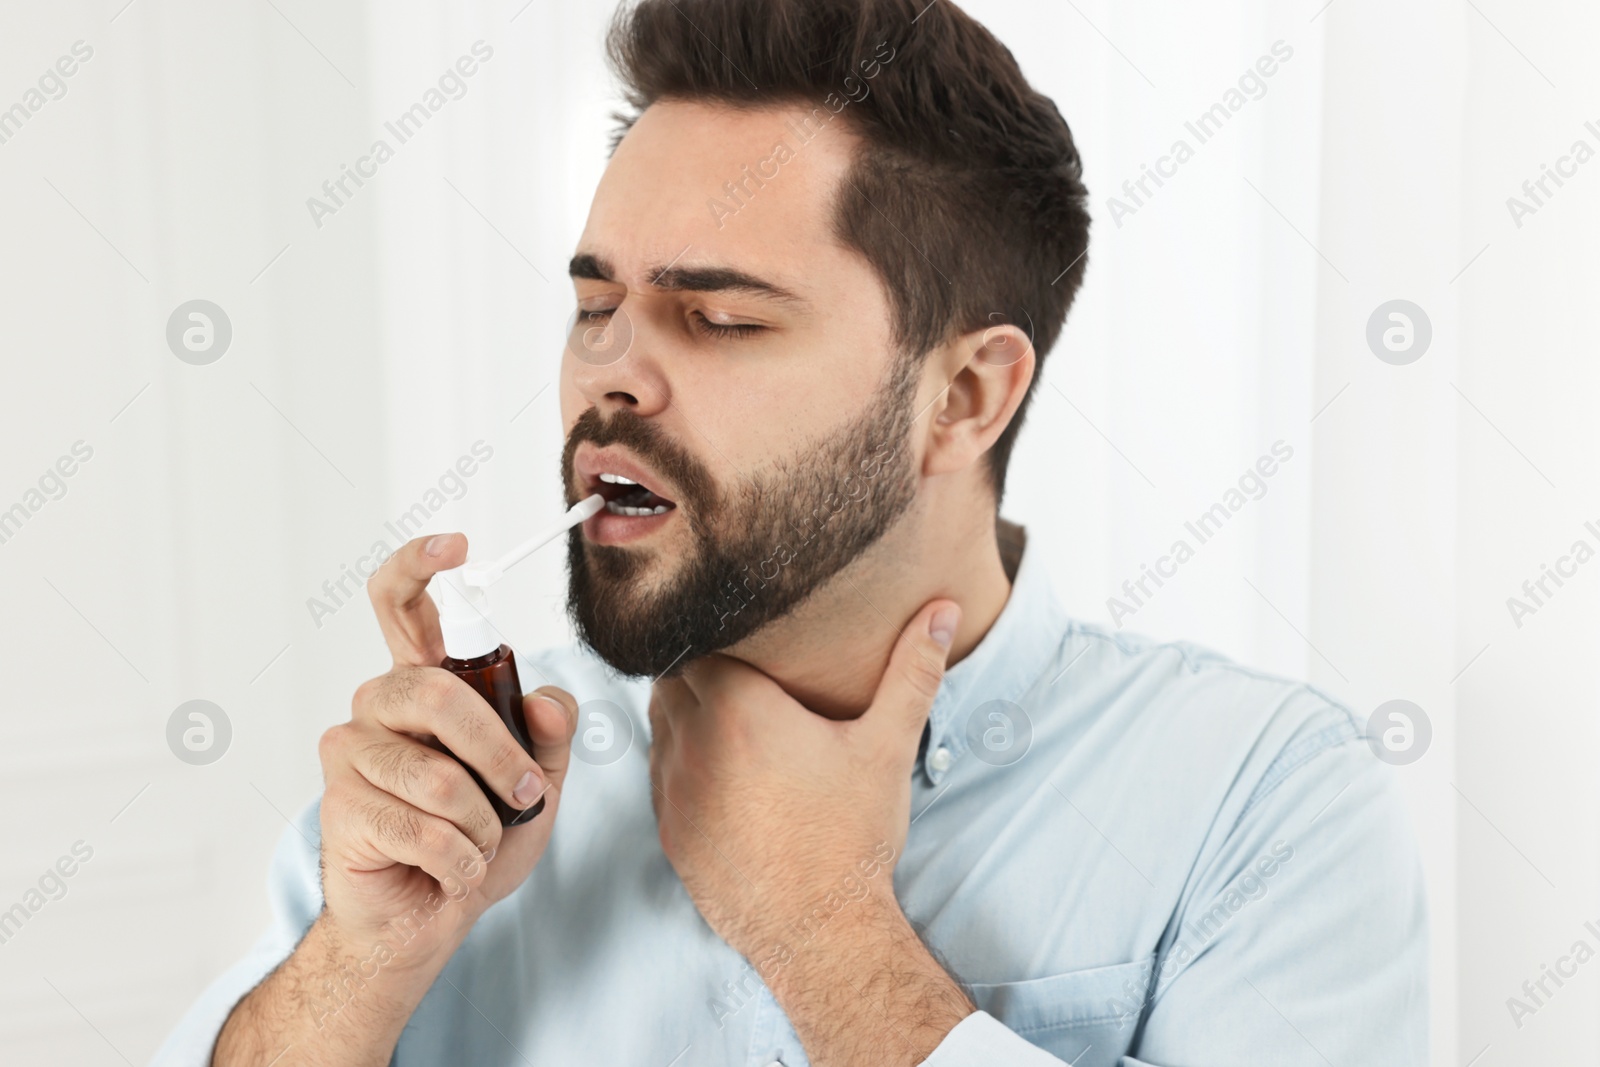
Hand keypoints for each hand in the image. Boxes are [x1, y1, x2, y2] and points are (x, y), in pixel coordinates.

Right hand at [217, 533, 581, 1064]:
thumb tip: (544, 699)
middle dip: (498, 753)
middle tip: (524, 793)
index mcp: (425, 684)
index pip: (401, 604)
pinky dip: (461, 860)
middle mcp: (380, 704)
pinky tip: (452, 871)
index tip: (458, 545)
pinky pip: (423, 827)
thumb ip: (553, 733)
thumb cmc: (481, 836)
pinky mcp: (340, 806)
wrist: (435, 917)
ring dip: (482, 823)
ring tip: (479, 844)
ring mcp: (352, 752)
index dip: (420, 564)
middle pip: (434, 692)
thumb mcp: (541, 779)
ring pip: (437, 775)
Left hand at [647, 599, 960, 964]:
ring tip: (728, 719)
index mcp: (739, 708)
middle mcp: (693, 742)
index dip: (718, 635)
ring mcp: (673, 789)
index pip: (698, 642)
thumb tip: (941, 611)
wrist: (819, 930)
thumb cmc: (852, 837)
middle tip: (742, 674)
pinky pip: (658, 776)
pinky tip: (718, 772)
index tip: (746, 638)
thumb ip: (912, 672)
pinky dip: (680, 764)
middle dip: (700, 671)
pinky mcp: (668, 830)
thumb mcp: (886, 747)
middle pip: (673, 679)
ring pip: (660, 725)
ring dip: (684, 715)